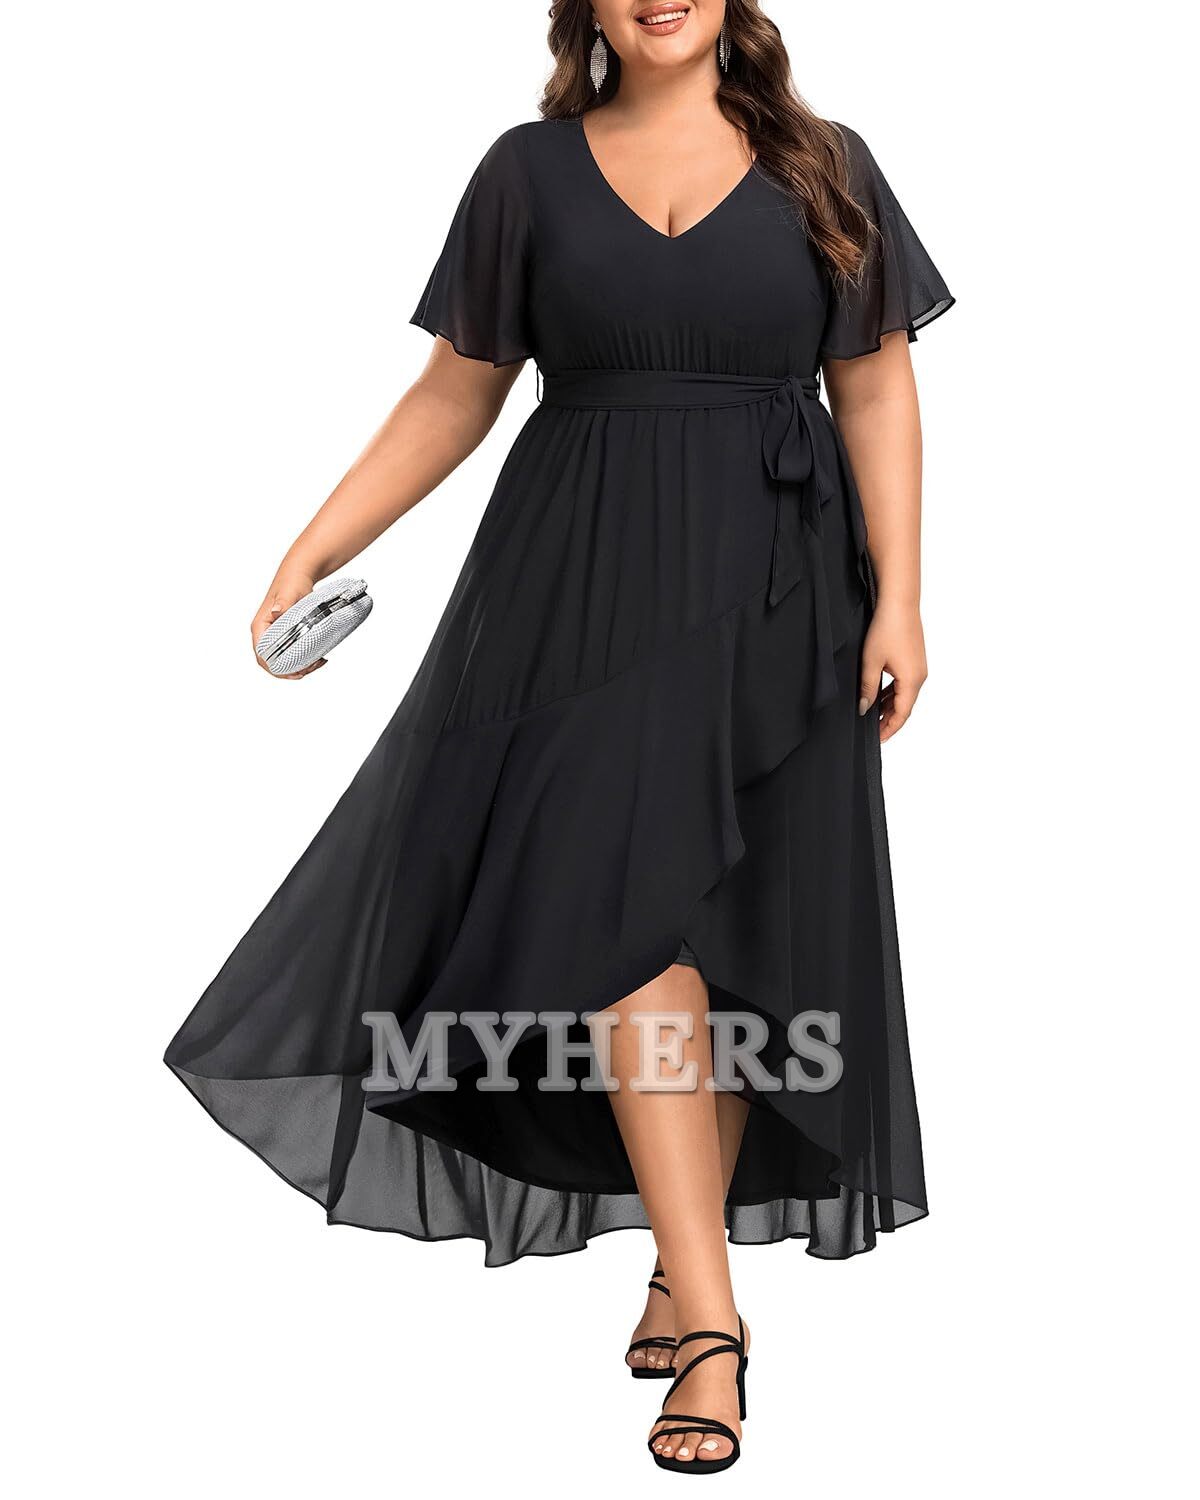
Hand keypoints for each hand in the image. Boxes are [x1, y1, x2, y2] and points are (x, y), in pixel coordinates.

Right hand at [250, 570, 326, 679]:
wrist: (299, 573)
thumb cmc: (292, 580)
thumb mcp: (289, 591)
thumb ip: (283, 602)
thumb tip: (277, 613)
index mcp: (260, 626)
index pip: (261, 655)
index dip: (276, 668)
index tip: (295, 671)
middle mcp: (265, 633)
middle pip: (272, 662)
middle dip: (290, 670)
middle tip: (311, 667)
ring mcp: (275, 635)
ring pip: (282, 660)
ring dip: (299, 667)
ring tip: (317, 663)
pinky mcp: (286, 635)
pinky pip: (291, 653)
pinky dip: (303, 659)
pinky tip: (317, 657)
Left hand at [858, 597, 926, 742]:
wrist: (900, 602)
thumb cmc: (887, 629)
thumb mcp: (871, 662)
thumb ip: (867, 688)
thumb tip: (864, 708)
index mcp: (912, 681)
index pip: (901, 714)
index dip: (889, 729)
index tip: (877, 740)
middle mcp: (920, 676)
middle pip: (904, 707)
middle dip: (888, 720)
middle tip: (872, 731)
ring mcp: (918, 667)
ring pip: (903, 694)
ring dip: (889, 705)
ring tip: (872, 715)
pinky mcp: (914, 659)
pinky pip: (904, 682)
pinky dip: (892, 692)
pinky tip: (879, 694)